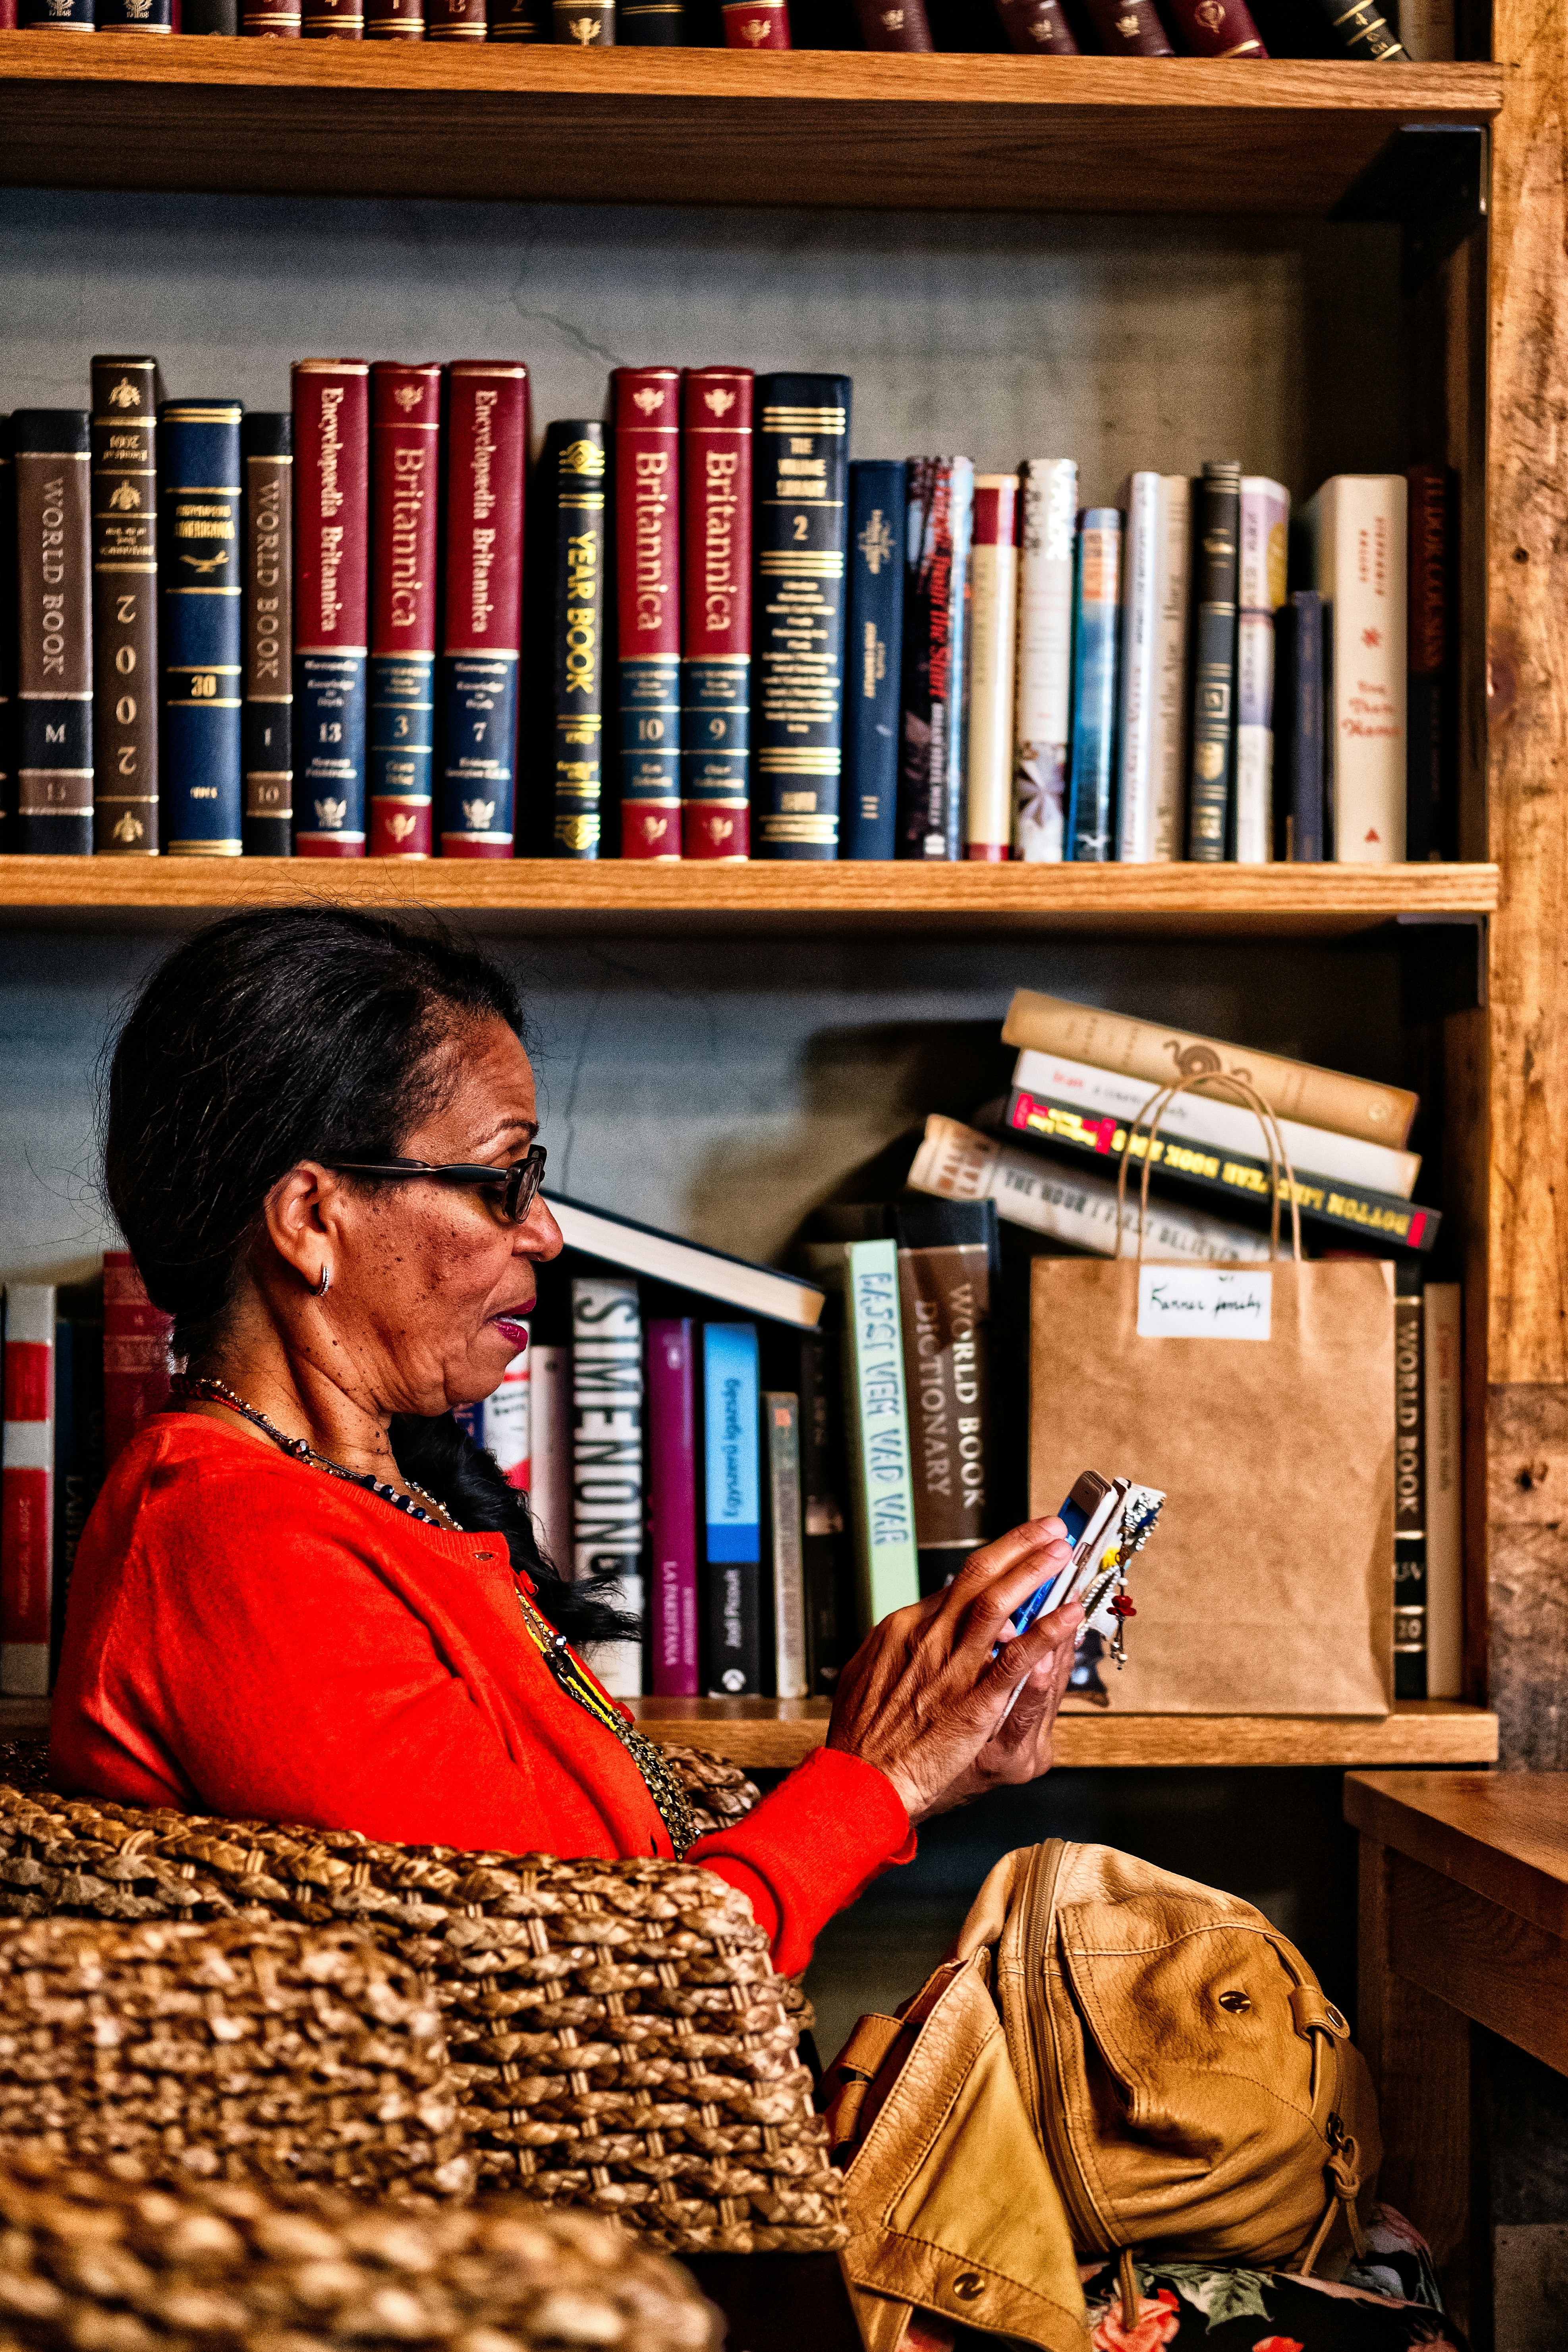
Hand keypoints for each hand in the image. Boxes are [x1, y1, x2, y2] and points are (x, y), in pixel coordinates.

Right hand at [825, 1519, 1082, 1826]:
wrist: (858, 1785)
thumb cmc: (860, 1739)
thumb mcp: (866, 1675)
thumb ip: (897, 1648)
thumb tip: (916, 1625)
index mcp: (903, 1630)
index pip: (955, 1584)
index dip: (995, 1562)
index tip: (1017, 1550)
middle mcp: (928, 1640)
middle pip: (979, 1577)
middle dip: (1019, 1546)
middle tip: (1049, 1530)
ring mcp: (952, 1670)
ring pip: (998, 1604)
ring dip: (1035, 1573)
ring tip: (1062, 1552)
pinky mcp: (975, 1704)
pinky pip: (1016, 1660)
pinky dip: (1046, 1633)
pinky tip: (1068, 1615)